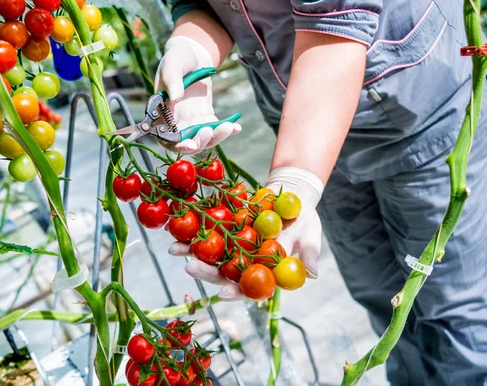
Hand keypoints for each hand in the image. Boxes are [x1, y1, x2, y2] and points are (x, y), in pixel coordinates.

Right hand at [154, 36, 241, 153]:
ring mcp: (192, 121)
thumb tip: (176, 96)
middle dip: (199, 141)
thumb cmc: (177, 59)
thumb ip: (172, 80)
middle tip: (208, 130)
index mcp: (161, 115)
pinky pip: (215, 128)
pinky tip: (236, 126)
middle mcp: (176, 123)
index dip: (177, 145)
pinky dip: (226, 130)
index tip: (190, 145)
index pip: (166, 138)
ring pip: (203, 139)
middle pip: (187, 143)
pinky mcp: (205, 117)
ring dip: (215, 137)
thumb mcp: (172, 65)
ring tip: (227, 126)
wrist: (193, 55)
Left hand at [169, 167, 323, 300]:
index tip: (222, 292)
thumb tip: (312, 274)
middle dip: (205, 272)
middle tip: (190, 267)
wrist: (291, 195)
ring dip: (191, 252)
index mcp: (264, 272)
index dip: (236, 292)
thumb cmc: (305, 219)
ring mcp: (232, 246)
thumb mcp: (311, 235)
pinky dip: (191, 229)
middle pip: (222, 273)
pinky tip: (176, 227)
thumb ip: (309, 254)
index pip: (249, 289)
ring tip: (174, 249)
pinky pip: (206, 230)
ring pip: (209, 253)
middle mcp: (244, 263)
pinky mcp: (225, 228)